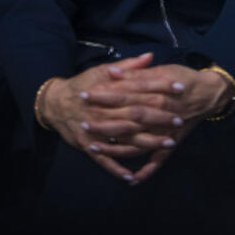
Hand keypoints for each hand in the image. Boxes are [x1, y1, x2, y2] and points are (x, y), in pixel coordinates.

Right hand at [40, 53, 186, 184]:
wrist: (54, 104)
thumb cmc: (82, 85)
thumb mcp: (102, 71)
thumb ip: (127, 67)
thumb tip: (149, 57)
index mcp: (109, 93)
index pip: (140, 90)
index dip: (161, 89)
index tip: (180, 89)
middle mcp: (104, 113)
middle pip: (136, 116)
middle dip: (159, 118)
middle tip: (179, 120)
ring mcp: (96, 132)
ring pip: (125, 138)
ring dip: (148, 142)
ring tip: (170, 142)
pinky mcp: (88, 146)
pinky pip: (104, 160)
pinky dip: (117, 169)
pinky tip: (132, 177)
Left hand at [77, 62, 233, 180]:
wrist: (211, 93)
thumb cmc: (184, 79)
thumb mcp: (162, 70)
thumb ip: (136, 73)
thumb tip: (112, 72)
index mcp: (155, 94)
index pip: (124, 95)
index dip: (104, 95)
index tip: (85, 95)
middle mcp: (159, 116)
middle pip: (126, 120)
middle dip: (103, 122)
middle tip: (82, 123)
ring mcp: (164, 132)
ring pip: (136, 144)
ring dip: (115, 148)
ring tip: (93, 146)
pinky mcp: (172, 143)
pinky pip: (158, 160)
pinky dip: (146, 171)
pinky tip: (131, 179)